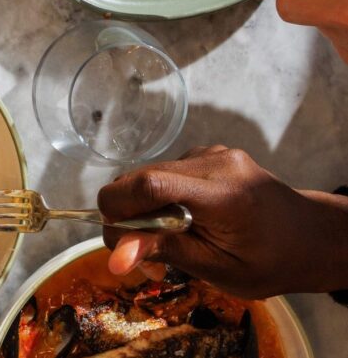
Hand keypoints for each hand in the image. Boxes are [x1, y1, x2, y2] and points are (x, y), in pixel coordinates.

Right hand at [97, 146, 347, 297]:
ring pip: (149, 174)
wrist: (310, 235)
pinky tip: (182, 219)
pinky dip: (160, 197)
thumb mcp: (220, 270)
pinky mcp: (208, 153)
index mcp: (223, 194)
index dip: (118, 207)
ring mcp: (212, 153)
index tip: (115, 241)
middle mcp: (215, 162)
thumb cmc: (271, 261)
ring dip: (143, 207)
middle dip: (127, 214)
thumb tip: (115, 258)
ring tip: (169, 239)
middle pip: (141, 176)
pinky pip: (166, 172)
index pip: (151, 184)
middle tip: (141, 253)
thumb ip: (167, 252)